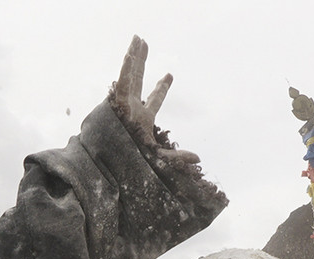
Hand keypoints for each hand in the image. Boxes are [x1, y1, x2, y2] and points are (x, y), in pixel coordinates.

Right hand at [110, 36, 199, 165]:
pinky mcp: (118, 103)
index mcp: (143, 118)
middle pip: (139, 78)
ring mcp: (125, 104)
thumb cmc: (135, 162)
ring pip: (130, 74)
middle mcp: (133, 107)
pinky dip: (125, 68)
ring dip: (133, 56)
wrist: (116, 164)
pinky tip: (130, 53)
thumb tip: (198, 158)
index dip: (162, 87)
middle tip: (145, 43)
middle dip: (141, 61)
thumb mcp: (160, 159)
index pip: (154, 99)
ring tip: (138, 38)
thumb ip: (177, 157)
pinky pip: (122, 82)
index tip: (170, 74)